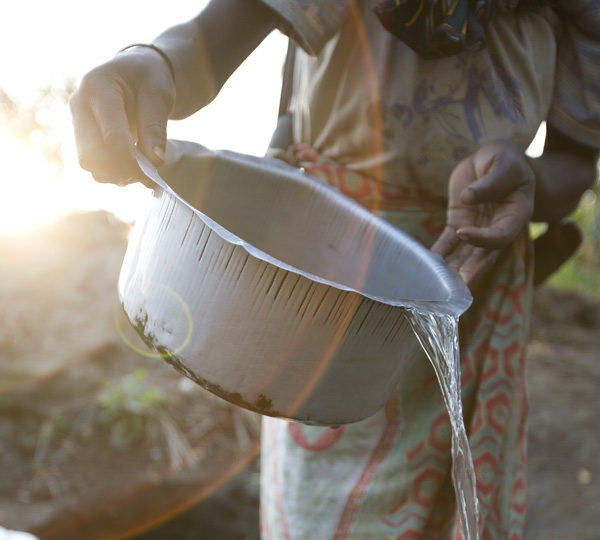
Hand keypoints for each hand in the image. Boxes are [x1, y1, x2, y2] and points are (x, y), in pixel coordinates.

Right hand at [69, 47, 175, 185]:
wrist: (135, 71)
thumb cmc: (148, 78)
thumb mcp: (158, 95)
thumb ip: (155, 127)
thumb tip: (155, 160)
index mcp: (97, 87)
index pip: (109, 133)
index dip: (129, 158)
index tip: (151, 173)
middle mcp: (80, 105)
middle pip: (90, 153)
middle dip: (120, 170)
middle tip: (147, 178)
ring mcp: (78, 121)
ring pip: (89, 161)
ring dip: (115, 174)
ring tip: (142, 175)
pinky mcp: (84, 135)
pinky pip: (94, 162)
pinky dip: (113, 171)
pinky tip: (132, 171)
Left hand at [431, 140, 534, 284]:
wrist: (492, 159)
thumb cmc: (504, 160)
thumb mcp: (503, 164)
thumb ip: (490, 182)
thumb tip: (468, 197)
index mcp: (516, 215)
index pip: (501, 235)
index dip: (483, 238)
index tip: (464, 231)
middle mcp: (497, 227)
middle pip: (486, 253)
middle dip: (472, 269)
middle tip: (459, 285)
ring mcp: (477, 228)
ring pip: (467, 253)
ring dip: (455, 268)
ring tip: (442, 284)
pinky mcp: (459, 223)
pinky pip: (448, 242)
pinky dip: (439, 252)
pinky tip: (428, 263)